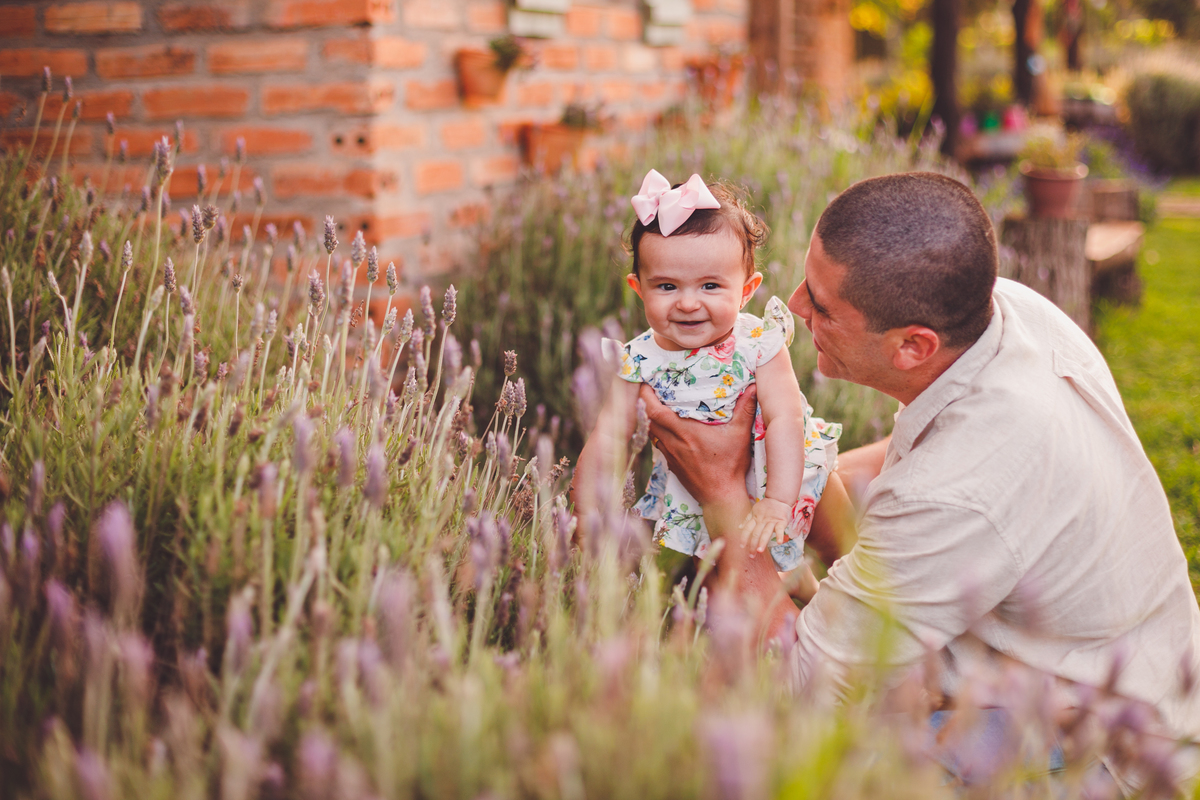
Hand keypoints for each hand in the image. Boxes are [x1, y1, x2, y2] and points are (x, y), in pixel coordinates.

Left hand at [638, 383, 755, 507]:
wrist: (721, 497)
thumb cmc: (730, 467)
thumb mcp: (740, 435)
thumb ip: (745, 410)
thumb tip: (753, 388)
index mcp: (685, 432)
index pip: (655, 411)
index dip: (645, 396)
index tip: (645, 384)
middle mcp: (673, 442)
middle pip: (648, 419)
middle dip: (645, 403)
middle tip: (650, 390)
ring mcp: (670, 455)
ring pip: (652, 433)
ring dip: (650, 419)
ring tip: (655, 406)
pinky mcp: (672, 464)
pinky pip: (658, 444)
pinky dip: (657, 434)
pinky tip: (666, 430)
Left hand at [739, 498, 790, 555]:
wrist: (779, 497)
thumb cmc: (766, 506)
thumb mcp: (754, 510)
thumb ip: (747, 519)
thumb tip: (739, 527)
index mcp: (755, 518)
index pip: (747, 529)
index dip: (744, 537)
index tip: (741, 547)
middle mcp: (762, 520)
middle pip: (756, 533)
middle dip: (752, 544)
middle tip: (751, 555)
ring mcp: (772, 521)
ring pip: (766, 532)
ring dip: (763, 541)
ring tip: (759, 551)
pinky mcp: (781, 521)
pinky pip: (780, 528)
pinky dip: (779, 535)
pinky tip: (778, 542)